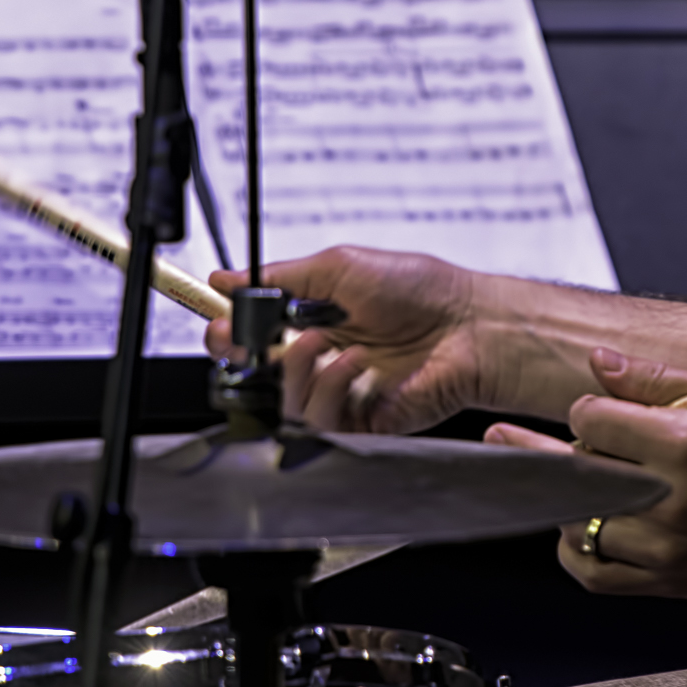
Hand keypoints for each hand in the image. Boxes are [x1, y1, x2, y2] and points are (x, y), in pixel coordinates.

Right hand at [205, 246, 490, 433]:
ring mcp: (339, 392)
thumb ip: (280, 276)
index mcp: (310, 319)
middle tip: (247, 343)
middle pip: (255, 375)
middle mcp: (320, 359)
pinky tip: (354, 363)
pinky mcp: (359, 421)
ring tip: (323, 340)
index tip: (217, 322)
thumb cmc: (420, 290)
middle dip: (241, 359)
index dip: (226, 333)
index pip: (250, 336)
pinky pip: (321, 418)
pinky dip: (331, 386)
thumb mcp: (340, 266)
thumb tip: (228, 279)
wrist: (468, 324)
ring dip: (296, 367)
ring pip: (283, 401)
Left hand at [485, 348, 686, 601]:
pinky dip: (576, 550)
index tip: (598, 413)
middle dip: (547, 452)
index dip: (587, 411)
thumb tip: (598, 362)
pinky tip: (581, 526)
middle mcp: (675, 502)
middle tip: (508, 439)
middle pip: (574, 473)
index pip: (592, 420)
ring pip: (577, 524)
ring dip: (565, 500)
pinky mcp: (671, 586)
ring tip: (564, 481)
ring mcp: (670, 551)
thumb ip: (659, 379)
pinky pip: (594, 575)